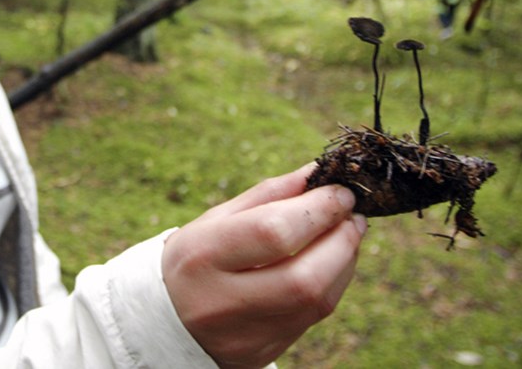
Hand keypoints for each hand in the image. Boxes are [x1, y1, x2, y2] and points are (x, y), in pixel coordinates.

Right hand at [161, 164, 366, 367]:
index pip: (273, 232)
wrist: (167, 321)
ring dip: (345, 261)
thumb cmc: (197, 257)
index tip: (340, 191)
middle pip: (304, 277)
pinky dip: (333, 283)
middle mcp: (223, 300)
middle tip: (354, 214)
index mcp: (204, 255)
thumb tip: (316, 172)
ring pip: (317, 301)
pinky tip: (332, 261)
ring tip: (346, 233)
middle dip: (341, 240)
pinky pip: (314, 317)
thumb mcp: (217, 219)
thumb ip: (267, 195)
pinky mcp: (264, 352)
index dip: (318, 210)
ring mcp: (246, 335)